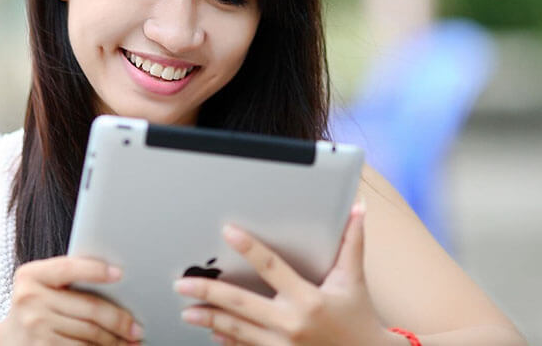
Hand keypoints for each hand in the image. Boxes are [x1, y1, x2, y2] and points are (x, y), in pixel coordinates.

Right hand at [3, 256, 143, 344]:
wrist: (7, 341)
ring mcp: (34, 326)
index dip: (96, 271)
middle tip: (137, 327)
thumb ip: (69, 277)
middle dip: (119, 320)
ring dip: (114, 341)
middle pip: (89, 308)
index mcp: (31, 275)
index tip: (120, 273)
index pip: (69, 268)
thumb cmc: (36, 307)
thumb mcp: (42, 286)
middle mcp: (29, 299)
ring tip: (130, 341)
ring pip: (89, 334)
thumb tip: (116, 279)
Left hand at [173, 200, 397, 345]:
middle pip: (242, 304)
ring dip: (210, 320)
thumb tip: (356, 208)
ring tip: (186, 311)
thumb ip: (352, 243)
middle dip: (209, 292)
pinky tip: (211, 333)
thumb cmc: (358, 317)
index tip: (228, 231)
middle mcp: (292, 323)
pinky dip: (227, 341)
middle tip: (183, 282)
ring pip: (238, 330)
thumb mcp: (353, 280)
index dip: (250, 247)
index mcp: (309, 298)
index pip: (272, 267)